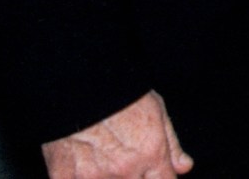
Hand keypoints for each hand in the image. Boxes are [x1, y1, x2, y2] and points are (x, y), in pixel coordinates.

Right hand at [41, 92, 191, 178]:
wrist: (77, 80)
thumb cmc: (120, 91)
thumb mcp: (156, 109)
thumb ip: (172, 144)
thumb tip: (184, 167)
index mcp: (151, 154)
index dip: (161, 178)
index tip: (155, 172)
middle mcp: (125, 169)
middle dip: (134, 176)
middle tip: (125, 156)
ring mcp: (94, 176)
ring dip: (107, 177)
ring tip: (103, 153)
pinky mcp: (64, 176)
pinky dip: (80, 176)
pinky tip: (82, 162)